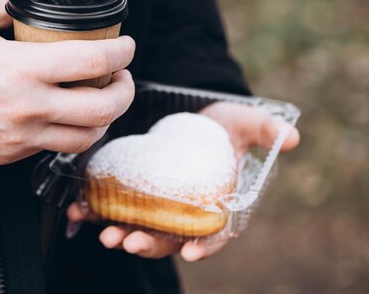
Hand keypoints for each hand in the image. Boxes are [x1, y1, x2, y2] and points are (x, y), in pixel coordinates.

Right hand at [0, 0, 135, 165]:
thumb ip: (6, 10)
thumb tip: (26, 9)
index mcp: (21, 68)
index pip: (93, 62)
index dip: (121, 52)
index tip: (127, 45)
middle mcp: (28, 107)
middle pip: (103, 109)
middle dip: (126, 91)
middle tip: (123, 76)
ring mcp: (21, 136)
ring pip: (86, 138)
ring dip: (105, 119)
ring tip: (103, 100)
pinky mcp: (12, 155)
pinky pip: (55, 148)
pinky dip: (72, 131)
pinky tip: (69, 115)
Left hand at [68, 101, 299, 260]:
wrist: (195, 116)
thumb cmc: (224, 125)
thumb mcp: (245, 121)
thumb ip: (265, 130)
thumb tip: (290, 138)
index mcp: (217, 203)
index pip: (215, 232)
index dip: (206, 245)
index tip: (192, 252)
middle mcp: (186, 211)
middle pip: (170, 237)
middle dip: (151, 243)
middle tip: (131, 242)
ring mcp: (159, 204)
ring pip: (141, 228)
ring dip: (122, 234)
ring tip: (106, 234)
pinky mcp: (135, 192)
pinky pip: (114, 208)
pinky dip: (96, 212)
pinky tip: (78, 211)